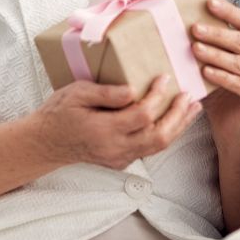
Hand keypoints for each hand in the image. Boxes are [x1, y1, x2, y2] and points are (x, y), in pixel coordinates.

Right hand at [29, 76, 202, 170]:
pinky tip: (173, 120)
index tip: (164, 78)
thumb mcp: (77, 94)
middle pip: (159, 136)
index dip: (157, 96)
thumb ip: (106, 93)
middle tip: (189, 96)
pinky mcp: (121, 161)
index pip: (142, 114)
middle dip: (178, 116)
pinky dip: (165, 134)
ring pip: (158, 146)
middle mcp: (115, 148)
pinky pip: (149, 149)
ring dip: (178, 126)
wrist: (47, 143)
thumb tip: (132, 90)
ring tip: (192, 108)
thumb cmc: (59, 113)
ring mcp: (119, 158)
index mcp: (104, 129)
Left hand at [192, 0, 239, 147]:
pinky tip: (205, 72)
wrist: (229, 127)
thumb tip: (182, 19)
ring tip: (195, 48)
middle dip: (218, 33)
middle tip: (194, 29)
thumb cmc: (219, 91)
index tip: (209, 2)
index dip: (229, 12)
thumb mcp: (214, 63)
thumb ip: (209, 44)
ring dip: (216, 54)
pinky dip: (222, 77)